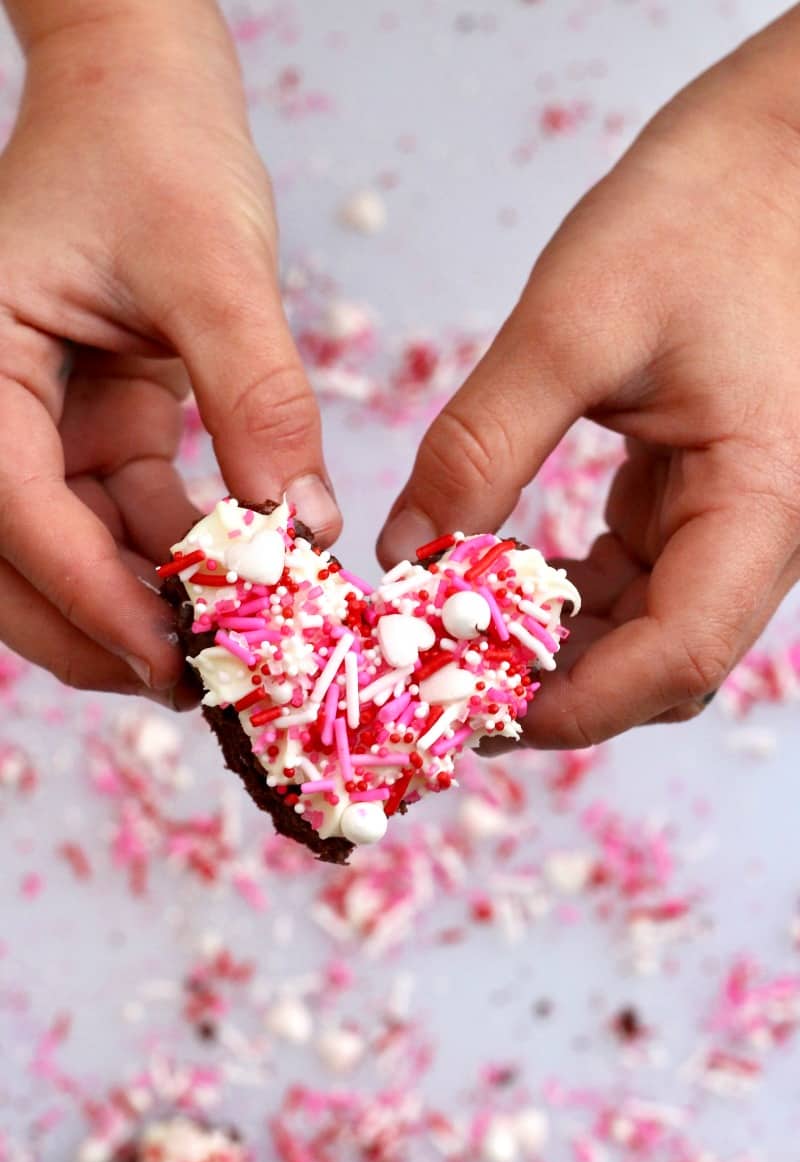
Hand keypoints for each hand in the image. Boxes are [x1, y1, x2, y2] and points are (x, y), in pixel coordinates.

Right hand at [0, 1, 338, 702]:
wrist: (147, 95)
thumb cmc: (153, 147)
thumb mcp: (209, 264)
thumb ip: (252, 396)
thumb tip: (298, 526)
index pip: (11, 502)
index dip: (89, 592)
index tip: (171, 655)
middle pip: (19, 561)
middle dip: (100, 632)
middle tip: (195, 687)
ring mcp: (42, 425)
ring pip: (76, 554)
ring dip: (147, 605)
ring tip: (233, 650)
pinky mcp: (98, 431)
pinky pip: (127, 517)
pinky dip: (179, 558)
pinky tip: (243, 583)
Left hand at [378, 10, 799, 747]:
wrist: (774, 151)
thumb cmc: (702, 212)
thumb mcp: (573, 327)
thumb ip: (482, 448)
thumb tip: (407, 555)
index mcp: (760, 501)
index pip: (678, 657)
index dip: (576, 705)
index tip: (474, 711)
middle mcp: (760, 526)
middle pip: (662, 662)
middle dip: (558, 688)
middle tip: (449, 683)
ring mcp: (734, 512)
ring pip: (648, 627)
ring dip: (558, 645)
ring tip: (459, 638)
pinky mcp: (701, 489)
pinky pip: (639, 575)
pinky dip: (570, 594)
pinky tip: (500, 578)